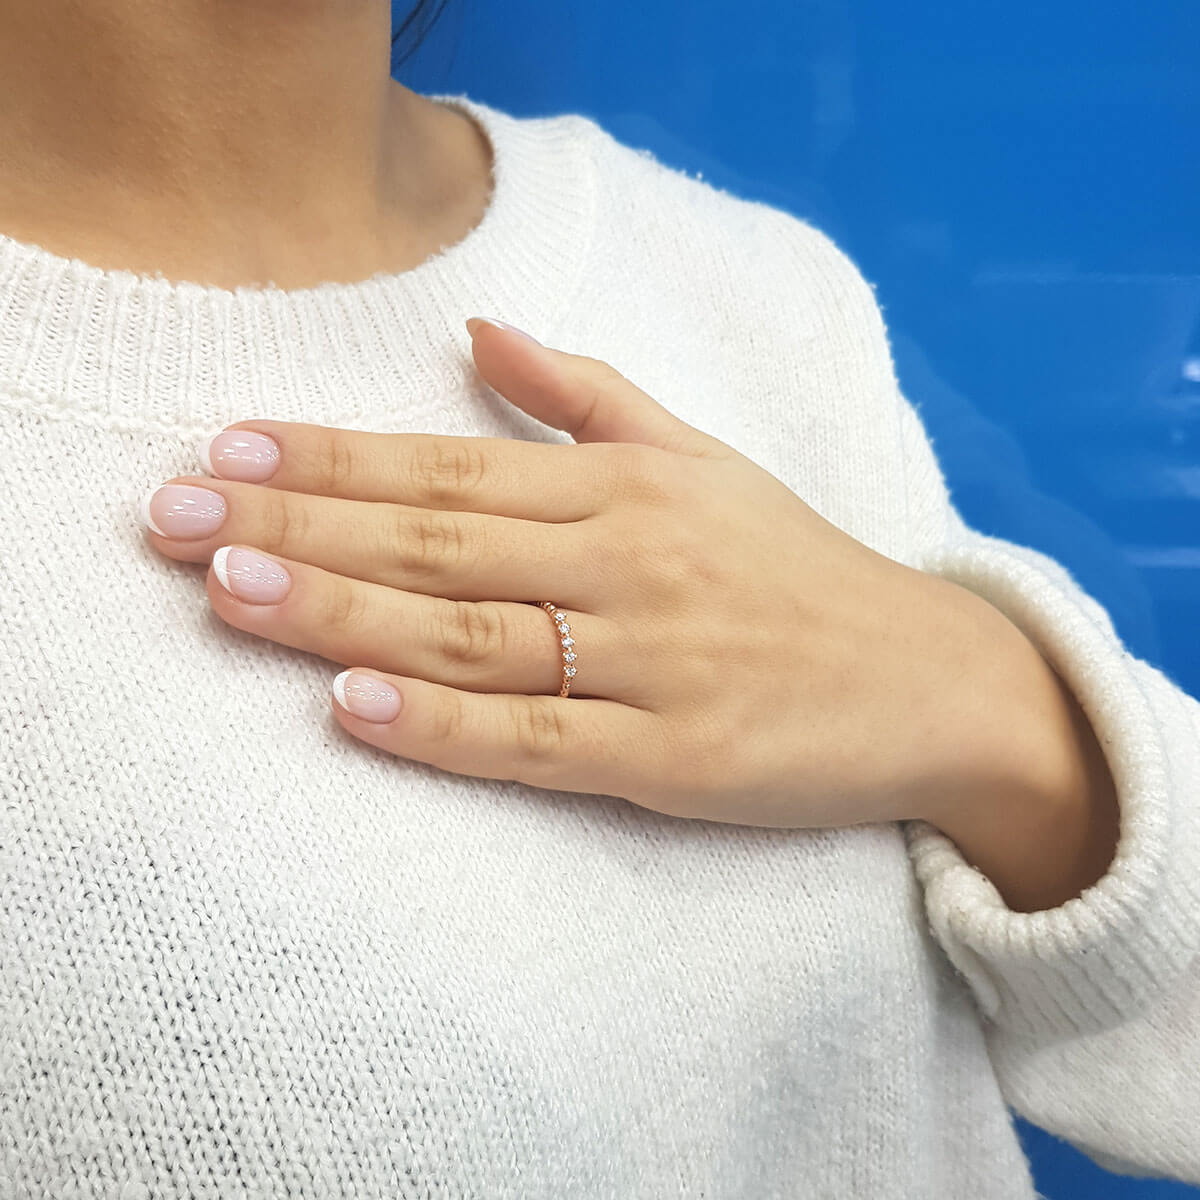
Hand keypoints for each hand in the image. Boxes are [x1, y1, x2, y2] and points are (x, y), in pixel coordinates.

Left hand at [141, 317, 973, 830]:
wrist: (925, 679)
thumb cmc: (795, 569)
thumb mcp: (702, 459)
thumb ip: (589, 393)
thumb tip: (484, 326)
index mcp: (626, 488)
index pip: (448, 463)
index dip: (331, 454)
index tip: (226, 448)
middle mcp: (627, 562)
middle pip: (435, 541)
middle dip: (298, 524)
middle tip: (173, 517)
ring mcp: (648, 661)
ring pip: (467, 632)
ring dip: (342, 610)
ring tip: (230, 590)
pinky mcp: (670, 756)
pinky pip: (537, 737)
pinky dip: (442, 723)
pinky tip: (354, 704)